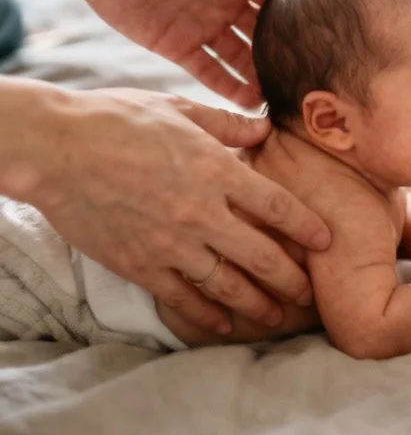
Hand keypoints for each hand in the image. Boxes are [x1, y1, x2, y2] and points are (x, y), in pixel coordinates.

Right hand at [24, 87, 330, 334]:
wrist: (59, 149)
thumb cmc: (120, 119)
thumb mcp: (181, 109)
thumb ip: (228, 124)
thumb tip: (264, 129)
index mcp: (217, 170)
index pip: (277, 205)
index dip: (306, 226)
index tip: (326, 241)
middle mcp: (202, 212)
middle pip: (261, 254)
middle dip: (290, 278)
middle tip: (310, 294)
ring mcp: (171, 243)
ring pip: (227, 283)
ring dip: (256, 304)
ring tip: (276, 318)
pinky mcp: (140, 264)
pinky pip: (183, 297)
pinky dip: (206, 313)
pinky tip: (223, 324)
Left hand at [67, 0, 306, 106]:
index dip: (302, 15)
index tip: (330, 33)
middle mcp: (228, 3)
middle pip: (264, 33)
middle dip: (286, 52)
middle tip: (315, 76)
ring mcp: (204, 26)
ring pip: (241, 57)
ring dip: (262, 75)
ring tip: (287, 97)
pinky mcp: (178, 47)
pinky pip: (210, 71)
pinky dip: (230, 87)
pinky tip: (252, 104)